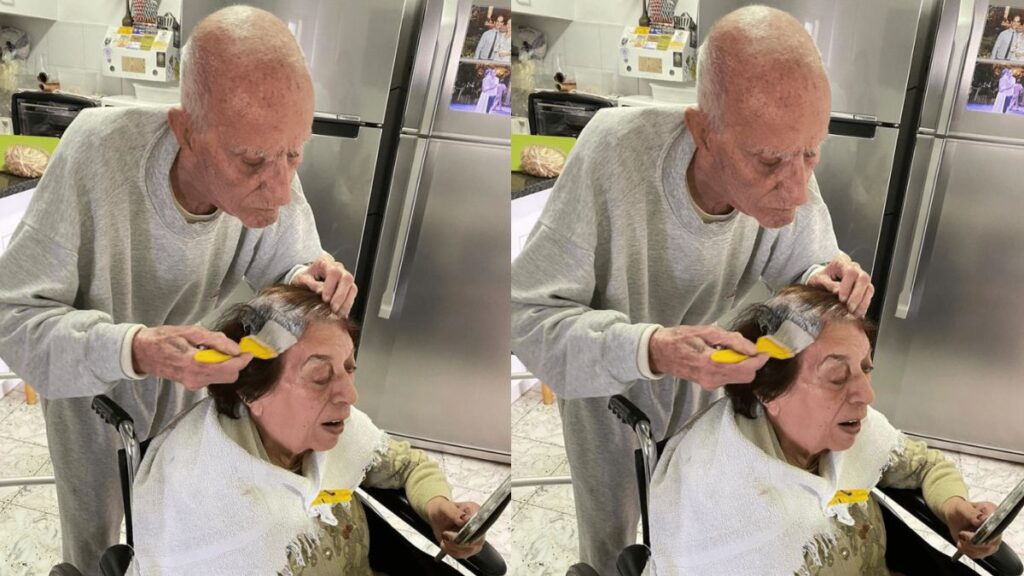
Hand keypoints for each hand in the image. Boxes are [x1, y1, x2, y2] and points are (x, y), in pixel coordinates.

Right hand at [131, 325, 251, 389]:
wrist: (142, 352)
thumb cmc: (164, 338)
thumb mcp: (191, 332)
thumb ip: (215, 340)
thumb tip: (236, 348)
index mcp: (195, 364)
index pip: (230, 368)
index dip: (243, 360)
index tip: (248, 351)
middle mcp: (196, 379)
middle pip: (230, 376)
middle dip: (235, 363)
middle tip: (231, 348)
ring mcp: (193, 384)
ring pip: (223, 378)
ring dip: (226, 365)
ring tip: (214, 350)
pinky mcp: (192, 385)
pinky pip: (213, 377)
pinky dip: (217, 367)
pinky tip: (207, 356)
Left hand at [290, 254, 356, 316]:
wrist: (308, 278)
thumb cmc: (305, 278)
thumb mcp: (302, 279)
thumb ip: (311, 284)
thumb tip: (320, 292)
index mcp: (325, 263)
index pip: (334, 272)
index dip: (331, 286)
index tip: (325, 298)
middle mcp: (338, 268)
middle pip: (347, 279)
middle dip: (341, 295)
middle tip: (333, 308)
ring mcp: (344, 278)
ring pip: (352, 288)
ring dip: (346, 302)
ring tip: (337, 313)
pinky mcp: (348, 288)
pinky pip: (352, 296)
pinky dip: (347, 306)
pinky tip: (340, 313)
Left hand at [425, 496, 485, 558]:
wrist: (437, 516)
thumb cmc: (443, 510)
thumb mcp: (446, 508)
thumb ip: (455, 513)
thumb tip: (465, 519)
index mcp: (476, 513)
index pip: (479, 527)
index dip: (466, 533)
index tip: (450, 532)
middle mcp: (478, 526)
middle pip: (476, 541)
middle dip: (457, 542)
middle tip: (445, 534)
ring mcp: (475, 538)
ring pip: (470, 550)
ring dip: (453, 547)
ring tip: (444, 538)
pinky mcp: (469, 547)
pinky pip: (463, 555)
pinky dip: (451, 551)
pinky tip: (445, 543)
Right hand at [648, 325, 768, 389]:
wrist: (658, 352)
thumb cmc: (679, 338)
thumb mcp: (705, 331)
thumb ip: (731, 340)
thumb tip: (752, 348)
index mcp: (711, 364)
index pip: (747, 368)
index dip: (759, 359)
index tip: (763, 350)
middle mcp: (712, 378)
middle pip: (746, 377)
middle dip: (751, 363)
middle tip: (746, 348)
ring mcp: (710, 384)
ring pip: (739, 377)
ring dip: (741, 364)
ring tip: (728, 350)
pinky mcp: (708, 385)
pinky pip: (729, 377)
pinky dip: (732, 367)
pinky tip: (720, 356)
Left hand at [807, 254, 873, 316]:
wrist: (823, 278)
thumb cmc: (820, 278)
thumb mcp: (818, 280)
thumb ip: (828, 285)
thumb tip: (837, 292)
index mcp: (842, 263)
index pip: (851, 272)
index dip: (848, 286)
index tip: (841, 298)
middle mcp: (855, 268)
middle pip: (863, 279)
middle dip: (857, 295)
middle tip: (849, 307)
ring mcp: (861, 278)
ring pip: (869, 288)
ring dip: (863, 302)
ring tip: (854, 313)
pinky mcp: (864, 287)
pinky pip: (869, 295)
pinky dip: (864, 305)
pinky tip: (857, 313)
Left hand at [942, 497, 1001, 558]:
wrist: (954, 515)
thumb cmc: (960, 509)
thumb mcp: (962, 508)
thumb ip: (972, 513)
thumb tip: (982, 519)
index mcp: (994, 514)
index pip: (996, 528)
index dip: (983, 534)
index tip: (967, 533)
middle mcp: (996, 528)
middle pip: (992, 542)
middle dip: (973, 542)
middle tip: (961, 534)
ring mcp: (992, 539)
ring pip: (986, 551)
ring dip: (969, 547)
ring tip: (960, 538)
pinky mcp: (986, 547)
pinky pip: (979, 555)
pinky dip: (968, 551)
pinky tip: (962, 544)